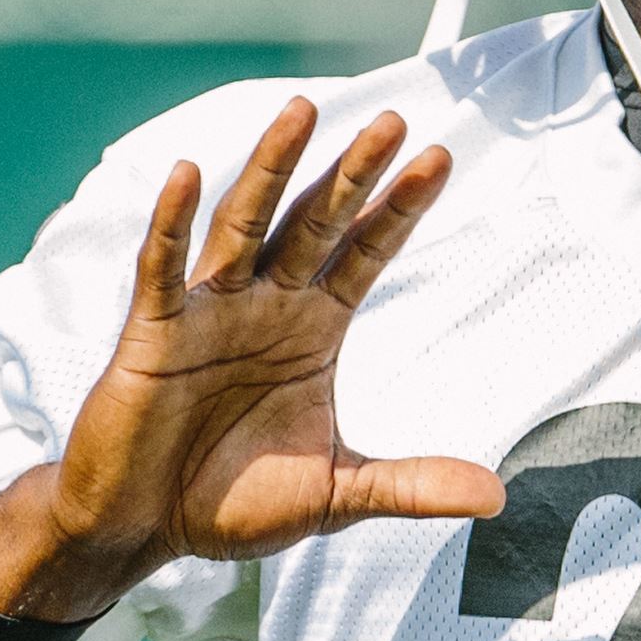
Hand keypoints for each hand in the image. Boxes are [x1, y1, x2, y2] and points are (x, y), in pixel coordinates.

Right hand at [0, 102, 503, 623]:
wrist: (146, 528)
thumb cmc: (231, 502)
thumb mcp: (334, 493)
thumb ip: (409, 486)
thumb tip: (495, 498)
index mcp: (312, 330)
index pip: (365, 254)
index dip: (399, 209)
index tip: (440, 158)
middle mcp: (265, 306)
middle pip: (316, 223)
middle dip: (353, 174)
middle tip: (396, 120)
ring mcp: (209, 312)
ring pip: (244, 225)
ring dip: (271, 168)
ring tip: (302, 112)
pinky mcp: (153, 334)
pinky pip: (161, 271)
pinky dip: (169, 224)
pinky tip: (182, 174)